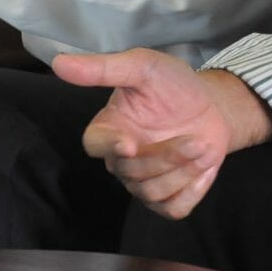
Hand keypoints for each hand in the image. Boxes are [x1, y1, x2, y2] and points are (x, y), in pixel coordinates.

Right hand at [54, 49, 262, 219]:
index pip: (94, 144)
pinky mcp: (167, 198)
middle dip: (166, 156)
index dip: (108, 147)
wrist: (214, 107)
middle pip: (130, 171)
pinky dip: (192, 191)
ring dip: (183, 171)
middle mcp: (121, 158)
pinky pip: (172, 209)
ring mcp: (143, 181)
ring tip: (204, 146)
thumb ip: (102, 68)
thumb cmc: (175, 85)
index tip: (130, 144)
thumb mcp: (143, 66)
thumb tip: (57, 62)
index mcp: (110, 126)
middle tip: (196, 138)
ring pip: (151, 192)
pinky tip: (204, 169)